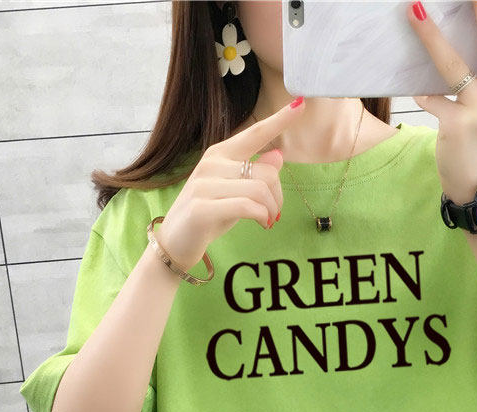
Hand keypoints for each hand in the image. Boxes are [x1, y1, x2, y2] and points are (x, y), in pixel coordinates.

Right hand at [156, 97, 305, 272]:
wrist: (175, 241)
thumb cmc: (209, 215)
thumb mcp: (235, 191)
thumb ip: (254, 174)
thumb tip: (278, 156)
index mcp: (220, 154)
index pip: (255, 133)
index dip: (279, 120)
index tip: (301, 104)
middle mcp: (212, 163)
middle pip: (267, 171)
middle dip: (278, 196)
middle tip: (275, 214)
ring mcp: (205, 184)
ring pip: (260, 189)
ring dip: (271, 209)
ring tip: (268, 220)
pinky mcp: (202, 208)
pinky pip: (247, 206)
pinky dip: (261, 216)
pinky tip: (262, 223)